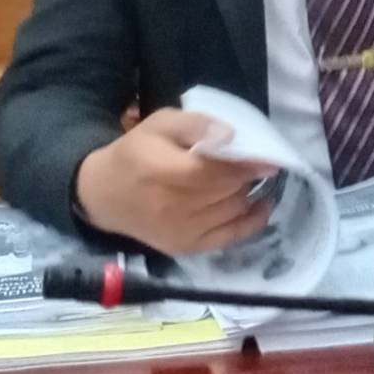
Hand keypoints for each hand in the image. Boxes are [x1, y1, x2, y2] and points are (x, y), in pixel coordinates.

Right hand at [75, 108, 276, 255]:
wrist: (104, 195)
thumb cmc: (135, 153)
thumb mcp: (160, 124)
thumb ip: (195, 125)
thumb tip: (230, 137)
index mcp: (164, 172)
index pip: (216, 171)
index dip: (247, 163)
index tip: (269, 155)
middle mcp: (173, 208)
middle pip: (228, 190)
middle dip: (247, 174)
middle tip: (257, 161)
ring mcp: (181, 233)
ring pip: (232, 210)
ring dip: (246, 192)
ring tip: (249, 177)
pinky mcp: (185, 249)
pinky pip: (228, 238)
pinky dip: (250, 223)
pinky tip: (261, 206)